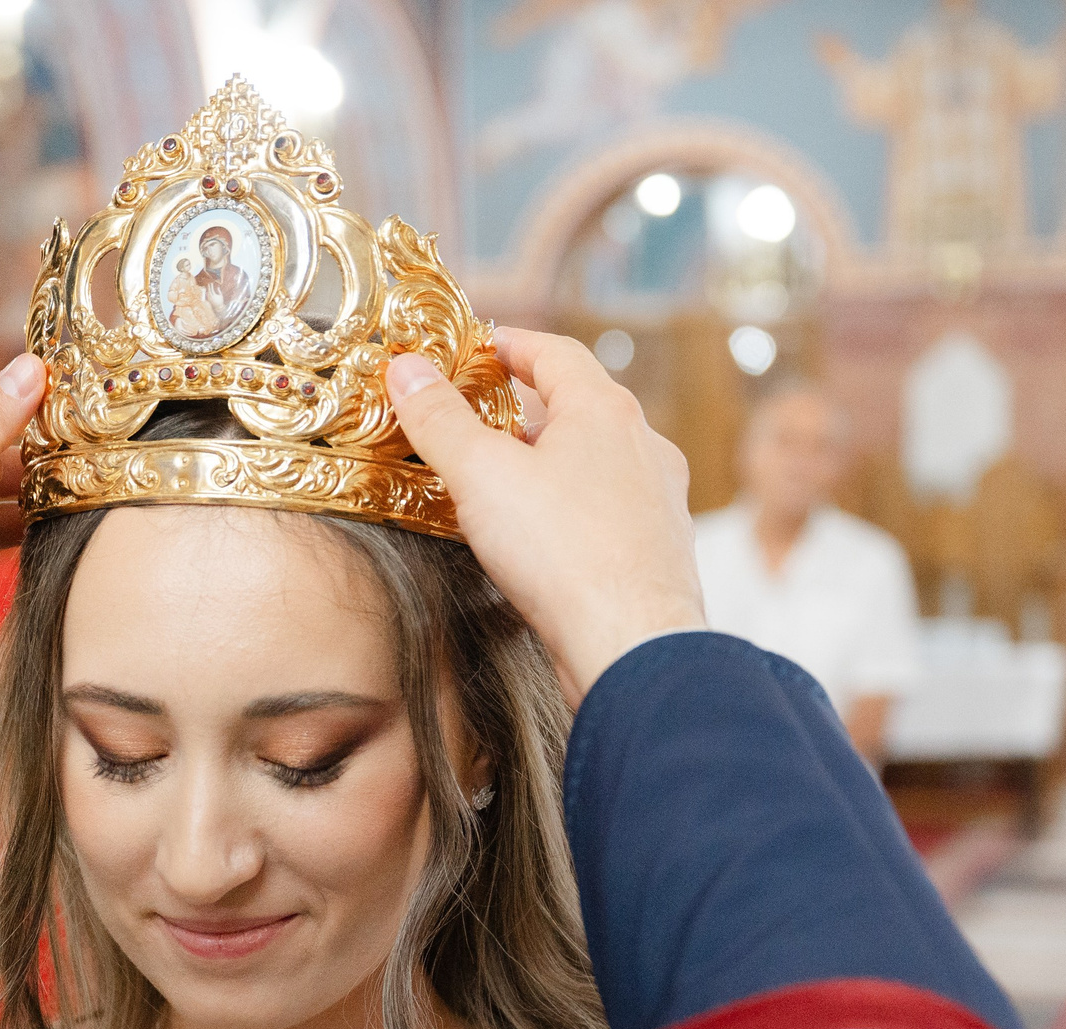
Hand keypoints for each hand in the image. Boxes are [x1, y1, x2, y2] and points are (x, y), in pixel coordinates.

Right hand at [386, 328, 703, 706]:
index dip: (513, 344)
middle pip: (580, 407)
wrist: (634, 647)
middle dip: (525, 411)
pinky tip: (544, 540)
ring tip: (504, 485)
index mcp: (606, 411)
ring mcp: (658, 500)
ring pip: (597, 463)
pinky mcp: (658, 552)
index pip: (557, 352)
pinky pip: (608, 512)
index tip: (482, 347)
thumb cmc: (566, 555)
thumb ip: (440, 420)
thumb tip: (407, 369)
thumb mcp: (482, 476)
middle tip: (479, 422)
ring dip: (550, 464)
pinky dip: (572, 510)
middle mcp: (644, 446)